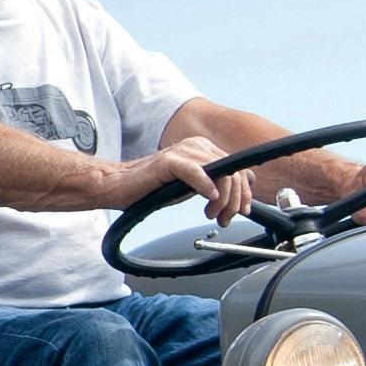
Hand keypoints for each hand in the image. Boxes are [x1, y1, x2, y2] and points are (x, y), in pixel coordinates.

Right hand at [116, 139, 254, 224]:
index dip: (245, 193)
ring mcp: (183, 151)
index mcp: (205, 150)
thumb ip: (217, 183)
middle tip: (224, 219)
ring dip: (222, 199)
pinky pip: (196, 171)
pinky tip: (209, 197)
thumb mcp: (195, 186)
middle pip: (233, 172)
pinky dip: (206, 185)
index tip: (243, 211)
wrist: (120, 186)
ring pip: (220, 173)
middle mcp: (198, 146)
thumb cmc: (155, 187)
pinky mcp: (169, 161)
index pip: (239, 169)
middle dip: (235, 201)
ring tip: (211, 214)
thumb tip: (244, 189)